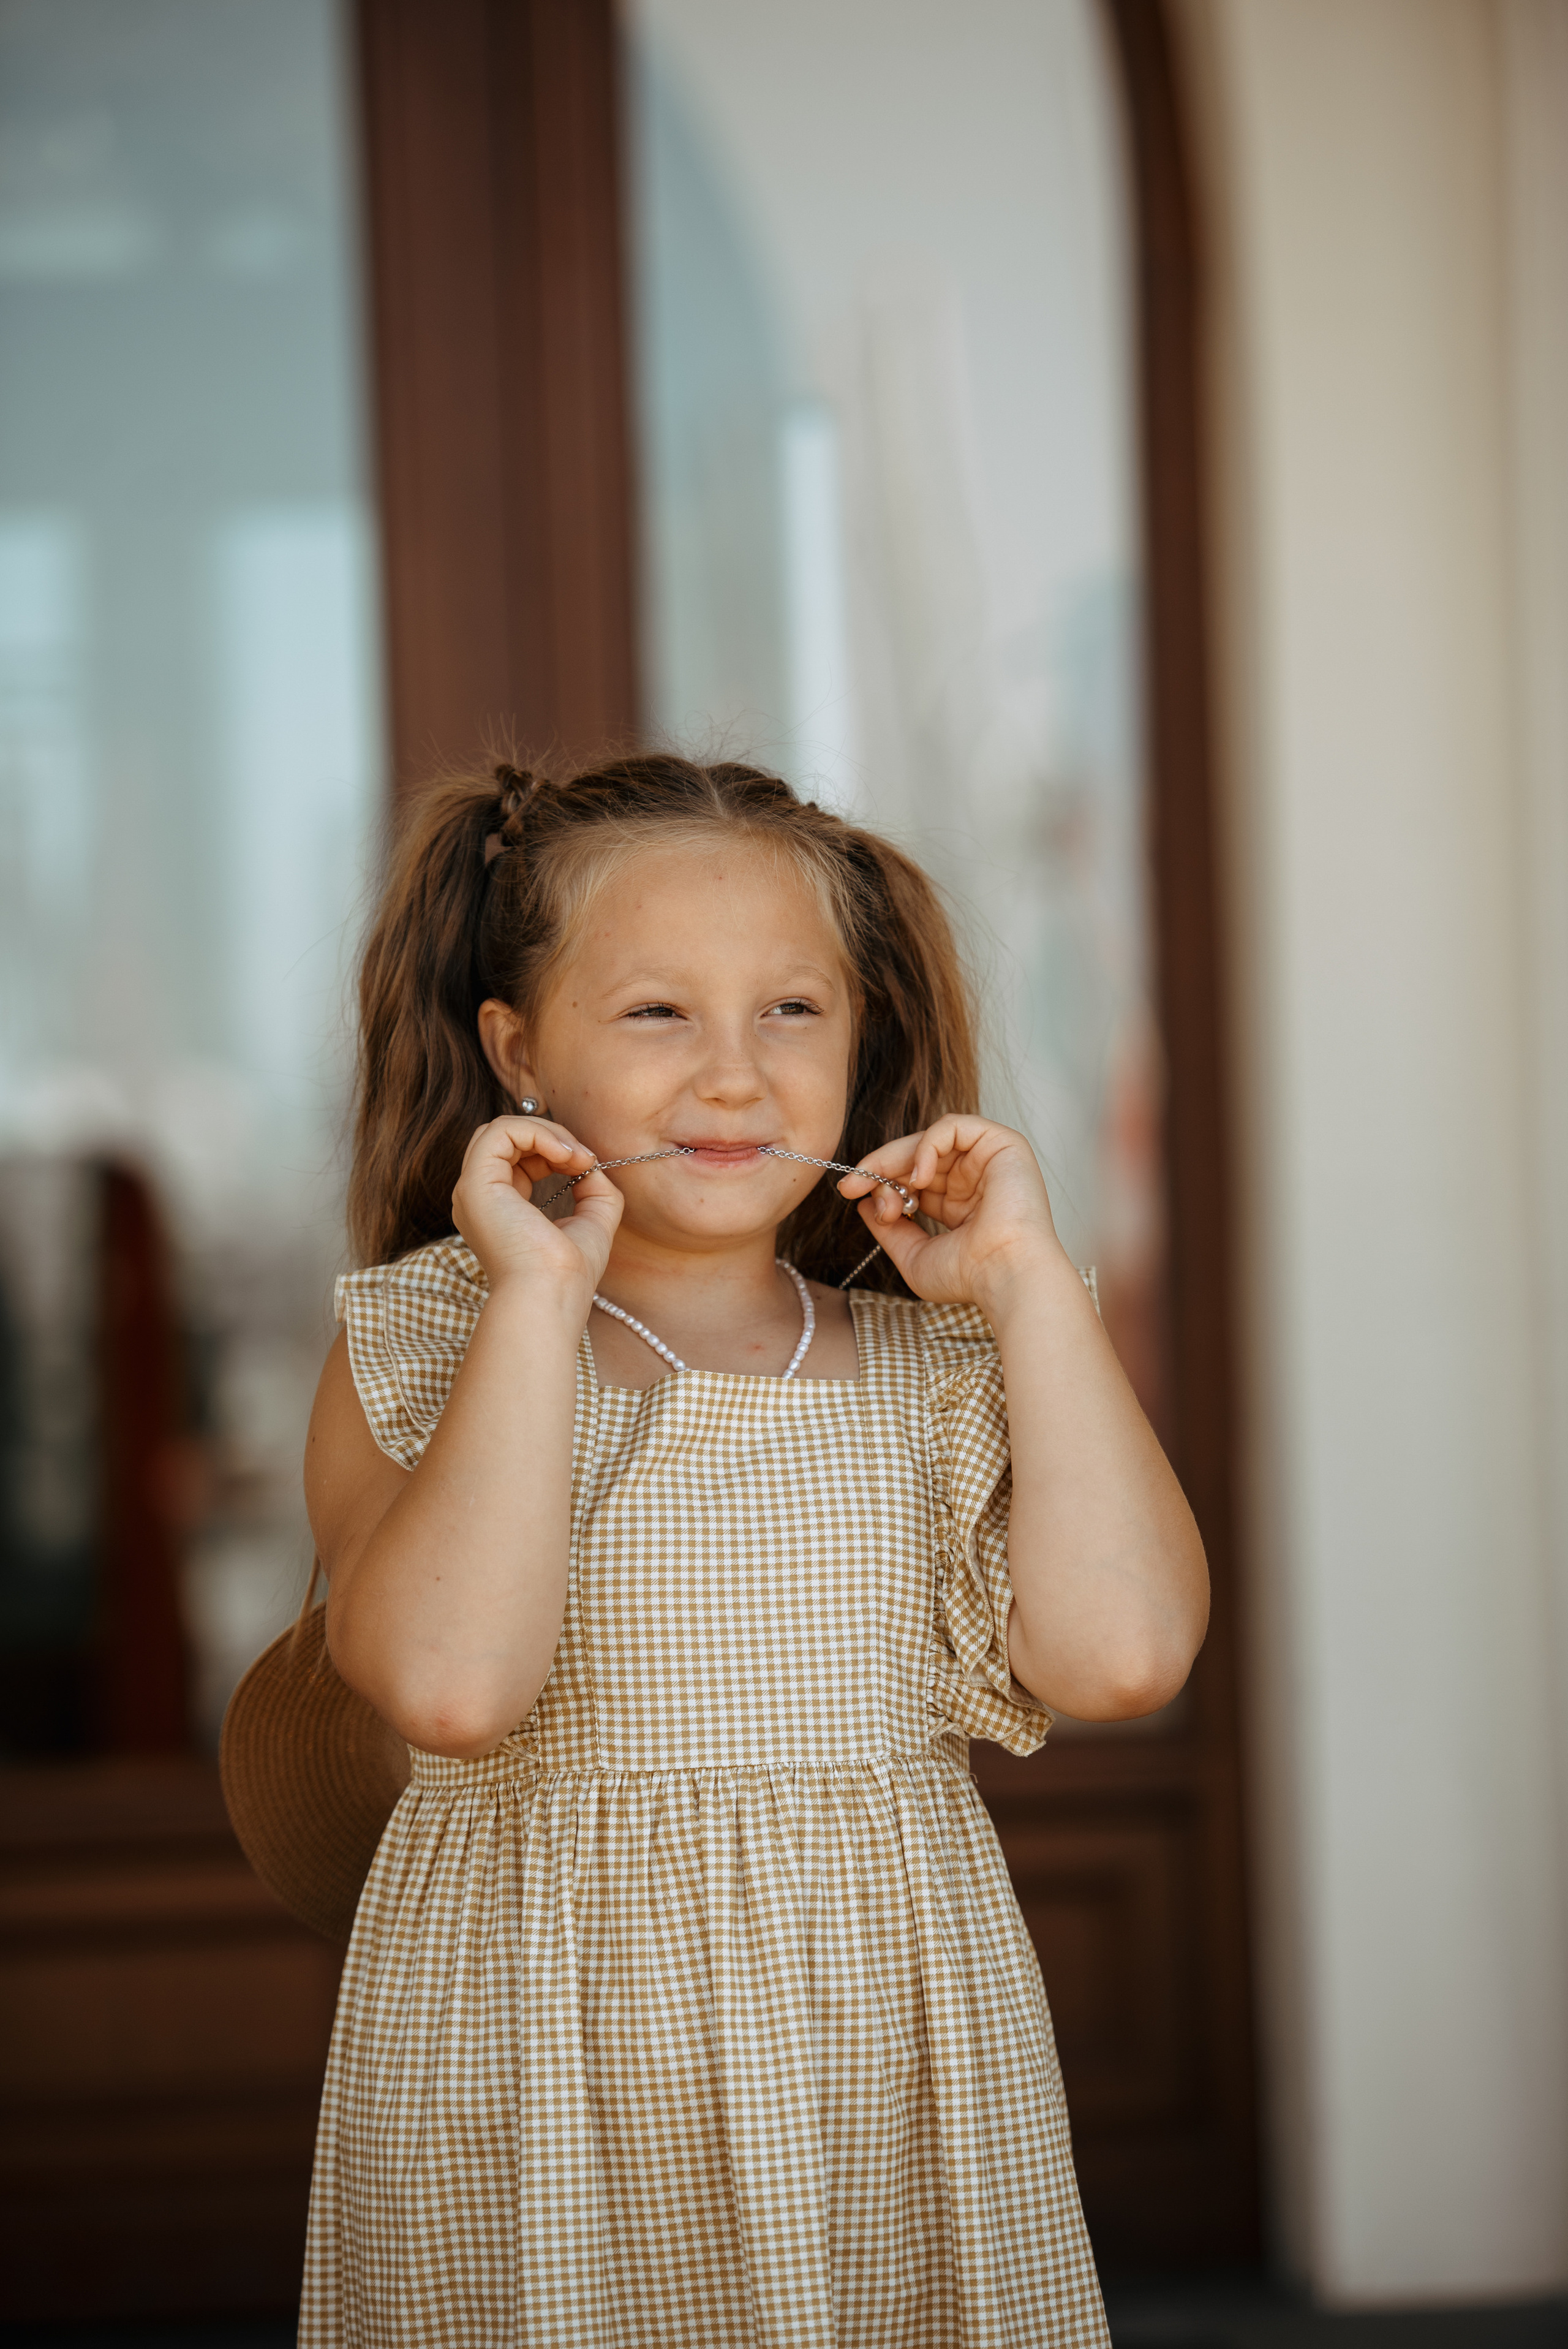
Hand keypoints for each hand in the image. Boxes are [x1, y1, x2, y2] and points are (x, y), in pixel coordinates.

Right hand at [451, 1116, 621, 1300]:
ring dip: (546, 1132)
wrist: (551, 1295)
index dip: (555, 1150)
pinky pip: (500, 1131)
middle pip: (506, 1139)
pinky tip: (564, 1155)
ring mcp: (473, 1190)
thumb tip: (590, 1162)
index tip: (588, 1165)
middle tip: (584, 1159)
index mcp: (499, 1208)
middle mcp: (479, 1198)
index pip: (517, 1157)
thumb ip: (593, 1186)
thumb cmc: (569, 1273)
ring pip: (501, 1129)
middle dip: (550, 1137)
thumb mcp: (593, 1220)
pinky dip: (537, 1133)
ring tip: (576, 1156)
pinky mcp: (475, 1183)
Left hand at [836, 1117, 1063, 1314]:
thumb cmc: (969, 1275)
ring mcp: (988, 1160)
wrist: (1005, 1274)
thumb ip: (891, 1230)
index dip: (880, 1181)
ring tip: (887, 1187)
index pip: (911, 1179)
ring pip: (930, 1139)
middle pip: (916, 1156)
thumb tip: (865, 1204)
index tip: (851, 1193)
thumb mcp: (914, 1255)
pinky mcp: (1002, 1143)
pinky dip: (928, 1144)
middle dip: (880, 1168)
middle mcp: (974, 1179)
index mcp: (959, 1205)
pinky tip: (919, 1176)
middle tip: (852, 1184)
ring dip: (898, 1159)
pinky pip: (953, 1125)